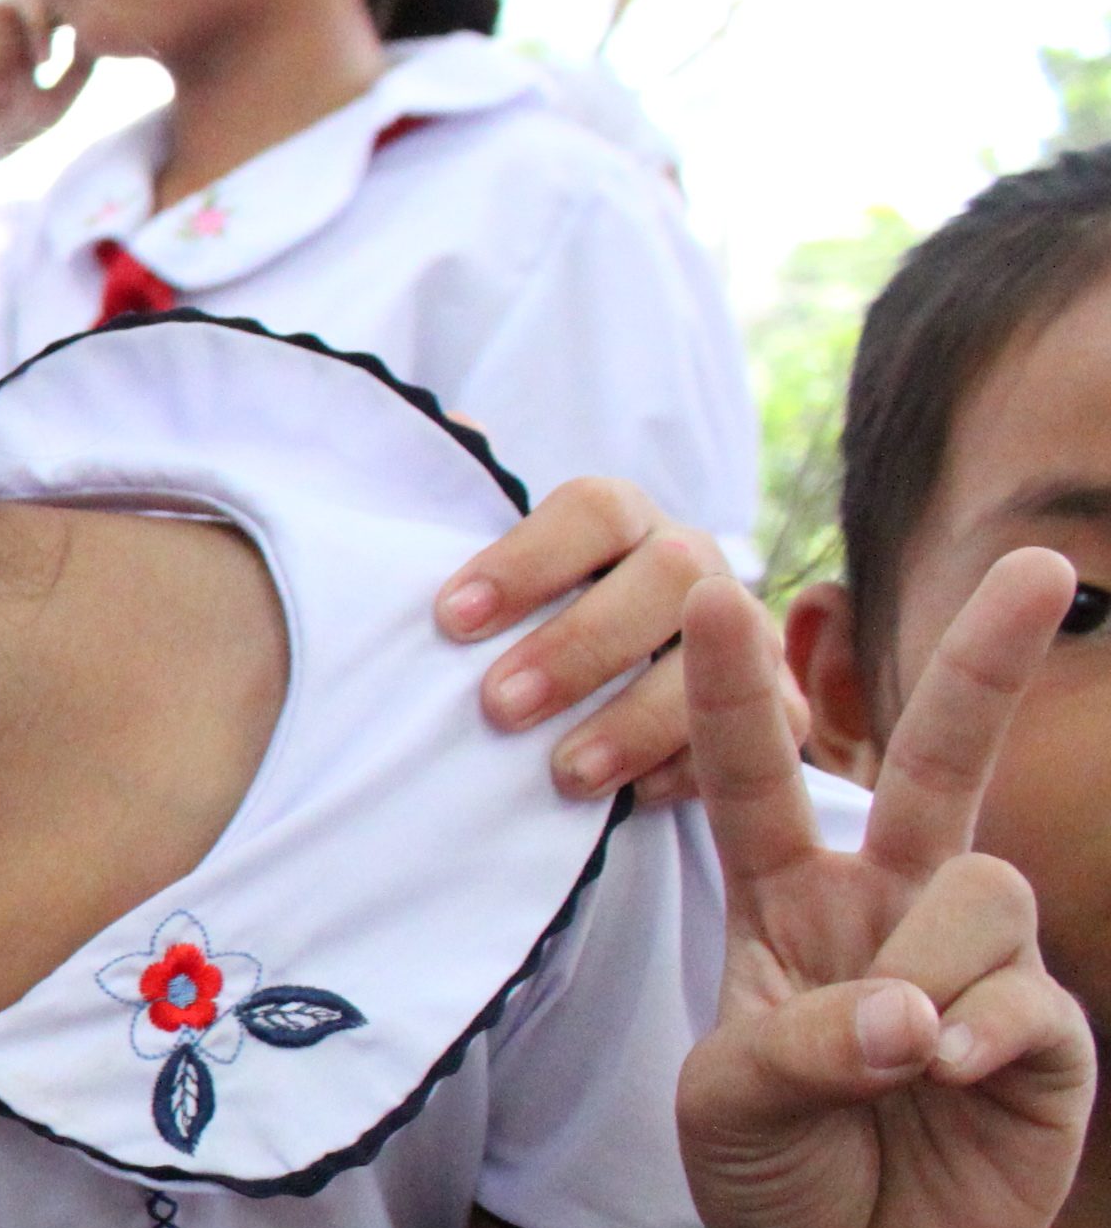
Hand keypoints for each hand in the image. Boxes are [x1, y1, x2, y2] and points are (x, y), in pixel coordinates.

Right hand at [0, 0, 87, 192]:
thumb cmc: (4, 129)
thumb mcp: (54, 103)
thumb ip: (81, 70)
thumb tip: (89, 32)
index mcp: (32, 30)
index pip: (58, 4)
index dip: (64, 18)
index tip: (49, 60)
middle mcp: (4, 15)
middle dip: (39, 29)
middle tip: (41, 62)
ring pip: (2, 12)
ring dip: (1, 53)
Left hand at [439, 477, 770, 806]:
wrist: (586, 698)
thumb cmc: (515, 627)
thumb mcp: (476, 567)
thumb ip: (459, 504)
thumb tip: (452, 429)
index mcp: (621, 519)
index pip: (591, 510)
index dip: (524, 560)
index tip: (449, 620)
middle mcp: (692, 565)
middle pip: (665, 578)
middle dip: (580, 645)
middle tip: (499, 706)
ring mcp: (744, 635)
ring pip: (719, 660)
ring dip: (638, 718)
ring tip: (563, 773)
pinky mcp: (777, 709)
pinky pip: (760, 736)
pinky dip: (694, 768)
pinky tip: (632, 799)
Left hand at [675, 553, 1091, 1227]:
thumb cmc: (770, 1172)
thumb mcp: (726, 1104)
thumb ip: (796, 1044)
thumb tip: (915, 1017)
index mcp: (787, 900)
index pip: (757, 779)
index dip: (732, 691)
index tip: (712, 592)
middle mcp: (892, 907)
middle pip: (940, 765)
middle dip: (988, 665)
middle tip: (1048, 567)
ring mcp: (978, 962)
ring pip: (980, 895)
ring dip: (922, 979)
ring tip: (886, 1065)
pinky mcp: (1046, 1031)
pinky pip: (1020, 998)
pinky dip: (975, 1041)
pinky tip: (946, 1079)